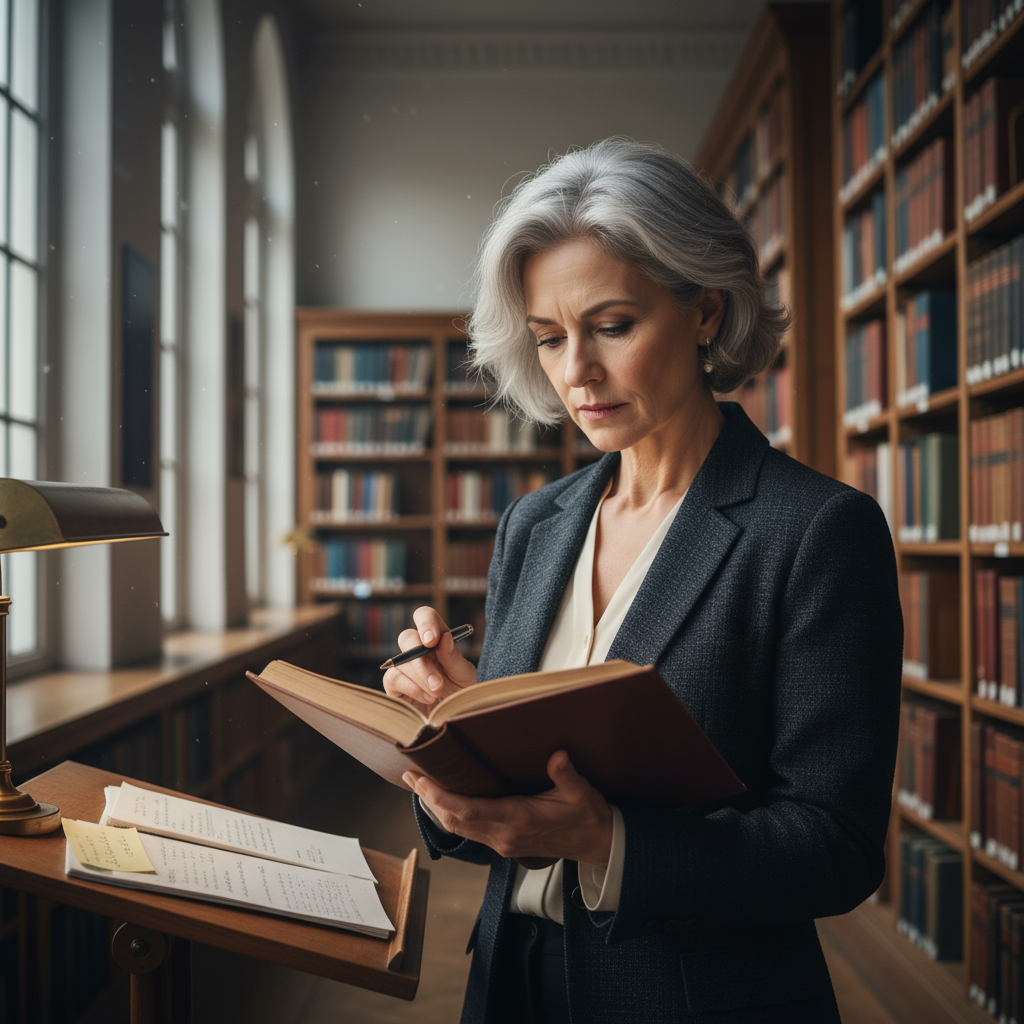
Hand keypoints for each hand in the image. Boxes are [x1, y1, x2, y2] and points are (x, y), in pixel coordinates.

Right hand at [382, 606, 476, 712]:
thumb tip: (444, 639)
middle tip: (438, 683)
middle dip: (421, 661)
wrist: (454, 721)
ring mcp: (405, 668)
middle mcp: (418, 650)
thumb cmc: (462, 695)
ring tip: (437, 693)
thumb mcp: (465, 677)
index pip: (425, 617)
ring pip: (400, 661)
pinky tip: (428, 699)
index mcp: (437, 640)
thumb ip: (454, 658)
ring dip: (420, 678)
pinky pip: (393, 679)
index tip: (432, 640)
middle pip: (407, 638)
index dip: (426, 622)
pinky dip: (412, 689)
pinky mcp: (394, 686)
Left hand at [404, 750, 613, 867]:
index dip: (440, 796)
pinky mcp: (505, 844)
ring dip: (438, 807)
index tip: (422, 779)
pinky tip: (447, 800)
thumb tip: (556, 756)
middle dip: (429, 798)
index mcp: (518, 820)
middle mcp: (504, 835)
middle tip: (411, 775)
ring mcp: (503, 842)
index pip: (467, 810)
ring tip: (421, 784)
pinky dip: (452, 814)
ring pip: (459, 828)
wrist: (598, 845)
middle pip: (454, 820)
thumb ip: (565, 776)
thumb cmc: (588, 817)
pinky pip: (470, 830)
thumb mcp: (581, 793)